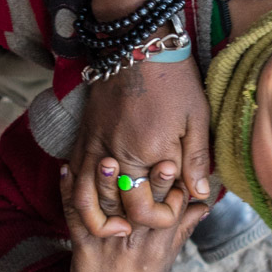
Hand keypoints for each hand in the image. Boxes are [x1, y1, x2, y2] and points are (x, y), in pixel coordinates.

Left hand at [53, 163, 205, 271]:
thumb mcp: (167, 256)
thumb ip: (183, 227)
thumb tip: (205, 202)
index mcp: (160, 241)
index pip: (172, 209)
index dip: (174, 185)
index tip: (177, 158)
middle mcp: (137, 242)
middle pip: (143, 207)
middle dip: (146, 181)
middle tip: (148, 153)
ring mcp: (110, 245)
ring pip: (109, 210)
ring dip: (105, 183)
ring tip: (106, 157)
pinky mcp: (84, 247)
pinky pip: (75, 217)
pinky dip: (68, 192)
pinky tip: (66, 170)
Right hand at [65, 54, 211, 236]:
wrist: (137, 45)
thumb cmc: (173, 81)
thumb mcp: (196, 119)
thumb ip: (196, 160)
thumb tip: (199, 195)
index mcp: (147, 155)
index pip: (146, 210)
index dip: (163, 216)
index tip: (178, 205)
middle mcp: (115, 156)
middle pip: (113, 211)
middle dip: (131, 223)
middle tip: (150, 219)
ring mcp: (94, 147)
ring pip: (84, 200)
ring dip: (99, 219)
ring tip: (118, 226)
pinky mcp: (82, 138)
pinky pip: (72, 178)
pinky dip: (79, 195)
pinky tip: (95, 201)